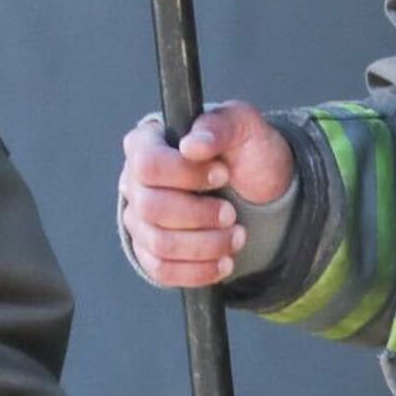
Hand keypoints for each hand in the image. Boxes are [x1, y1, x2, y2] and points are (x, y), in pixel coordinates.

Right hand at [116, 101, 292, 287]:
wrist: (259, 190)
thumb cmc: (245, 151)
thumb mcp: (243, 125)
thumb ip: (219, 126)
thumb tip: (192, 144)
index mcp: (149, 142)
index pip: (147, 164)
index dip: (185, 174)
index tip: (222, 174)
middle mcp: (135, 181)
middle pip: (150, 208)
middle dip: (199, 215)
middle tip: (231, 212)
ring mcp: (140, 219)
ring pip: (158, 243)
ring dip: (205, 245)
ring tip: (236, 236)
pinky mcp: (150, 251)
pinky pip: (162, 270)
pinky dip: (198, 270)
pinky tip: (223, 261)